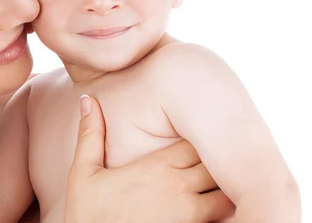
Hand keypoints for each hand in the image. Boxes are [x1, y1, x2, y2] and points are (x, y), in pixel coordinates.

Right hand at [65, 95, 234, 222]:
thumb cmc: (88, 218)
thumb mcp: (83, 174)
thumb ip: (90, 136)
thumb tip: (87, 99)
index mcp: (157, 168)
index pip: (197, 141)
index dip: (202, 136)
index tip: (200, 133)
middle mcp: (179, 189)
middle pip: (219, 164)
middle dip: (221, 159)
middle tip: (219, 154)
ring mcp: (190, 216)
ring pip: (229, 194)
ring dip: (228, 187)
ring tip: (224, 182)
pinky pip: (222, 220)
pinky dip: (226, 213)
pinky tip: (221, 209)